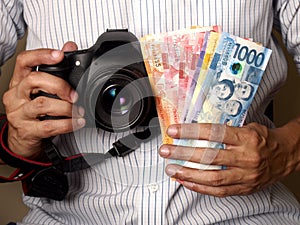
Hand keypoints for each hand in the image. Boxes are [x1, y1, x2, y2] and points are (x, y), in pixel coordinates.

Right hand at [2, 42, 85, 159]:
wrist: (22, 139)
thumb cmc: (34, 112)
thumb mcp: (40, 90)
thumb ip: (55, 69)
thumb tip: (69, 46)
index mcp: (19, 81)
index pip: (24, 61)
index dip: (41, 55)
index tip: (59, 55)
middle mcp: (15, 95)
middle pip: (34, 80)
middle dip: (59, 85)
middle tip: (75, 95)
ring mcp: (19, 113)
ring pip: (43, 104)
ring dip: (66, 107)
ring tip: (79, 110)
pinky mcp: (26, 130)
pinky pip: (49, 126)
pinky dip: (68, 124)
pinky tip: (78, 122)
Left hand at [159, 122, 299, 196]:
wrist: (285, 155)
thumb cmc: (264, 139)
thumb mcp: (247, 126)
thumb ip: (225, 129)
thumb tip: (198, 129)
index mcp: (246, 138)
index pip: (214, 133)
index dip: (191, 132)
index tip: (174, 131)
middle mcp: (246, 157)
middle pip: (209, 156)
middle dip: (183, 153)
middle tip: (166, 151)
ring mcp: (245, 175)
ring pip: (212, 178)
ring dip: (188, 174)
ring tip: (172, 169)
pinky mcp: (244, 188)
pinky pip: (219, 191)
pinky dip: (200, 187)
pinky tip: (186, 182)